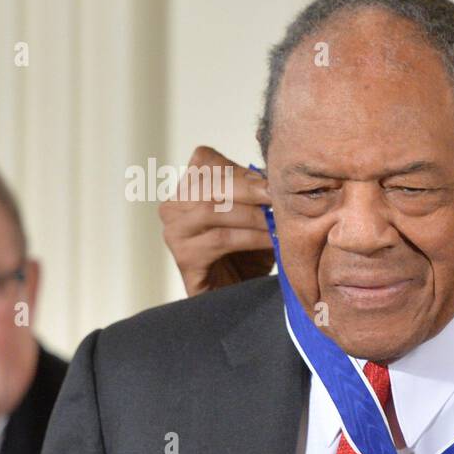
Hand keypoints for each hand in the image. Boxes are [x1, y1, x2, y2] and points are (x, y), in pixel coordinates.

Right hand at [159, 146, 274, 295]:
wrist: (241, 293)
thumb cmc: (250, 249)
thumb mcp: (256, 211)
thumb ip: (258, 189)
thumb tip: (279, 171)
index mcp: (188, 187)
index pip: (205, 160)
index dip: (239, 168)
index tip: (271, 180)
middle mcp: (173, 206)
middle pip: (208, 184)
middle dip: (249, 189)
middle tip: (279, 197)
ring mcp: (174, 232)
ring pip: (212, 210)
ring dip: (253, 215)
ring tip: (279, 223)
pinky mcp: (184, 258)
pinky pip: (219, 240)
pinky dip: (251, 238)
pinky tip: (272, 242)